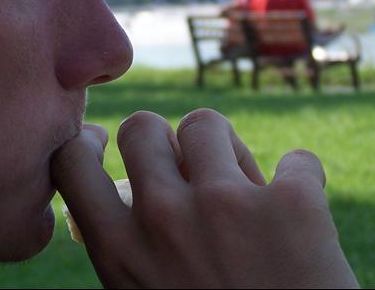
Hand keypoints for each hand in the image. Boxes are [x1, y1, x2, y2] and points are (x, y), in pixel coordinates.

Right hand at [51, 110, 358, 288]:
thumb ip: (129, 248)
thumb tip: (129, 189)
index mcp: (121, 251)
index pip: (70, 162)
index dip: (86, 142)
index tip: (105, 143)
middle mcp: (163, 217)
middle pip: (142, 127)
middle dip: (162, 140)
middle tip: (187, 168)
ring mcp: (226, 204)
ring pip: (207, 124)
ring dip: (225, 148)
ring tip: (246, 186)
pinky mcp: (292, 203)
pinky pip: (296, 161)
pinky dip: (302, 183)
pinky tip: (305, 218)